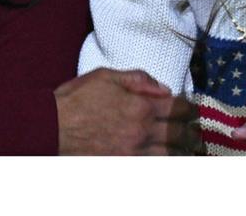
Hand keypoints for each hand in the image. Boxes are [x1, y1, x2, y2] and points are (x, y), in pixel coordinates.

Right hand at [55, 68, 198, 154]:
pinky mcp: (122, 167)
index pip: (179, 108)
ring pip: (170, 156)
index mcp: (141, 105)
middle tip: (197, 132)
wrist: (48, 128)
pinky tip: (166, 161)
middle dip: (191, 133)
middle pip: (180, 135)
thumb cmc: (75, 99)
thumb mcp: (106, 76)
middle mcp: (142, 131)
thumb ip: (139, 79)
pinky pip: (152, 168)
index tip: (193, 110)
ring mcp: (133, 153)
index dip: (190, 109)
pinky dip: (162, 165)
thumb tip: (165, 88)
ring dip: (182, 152)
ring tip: (188, 150)